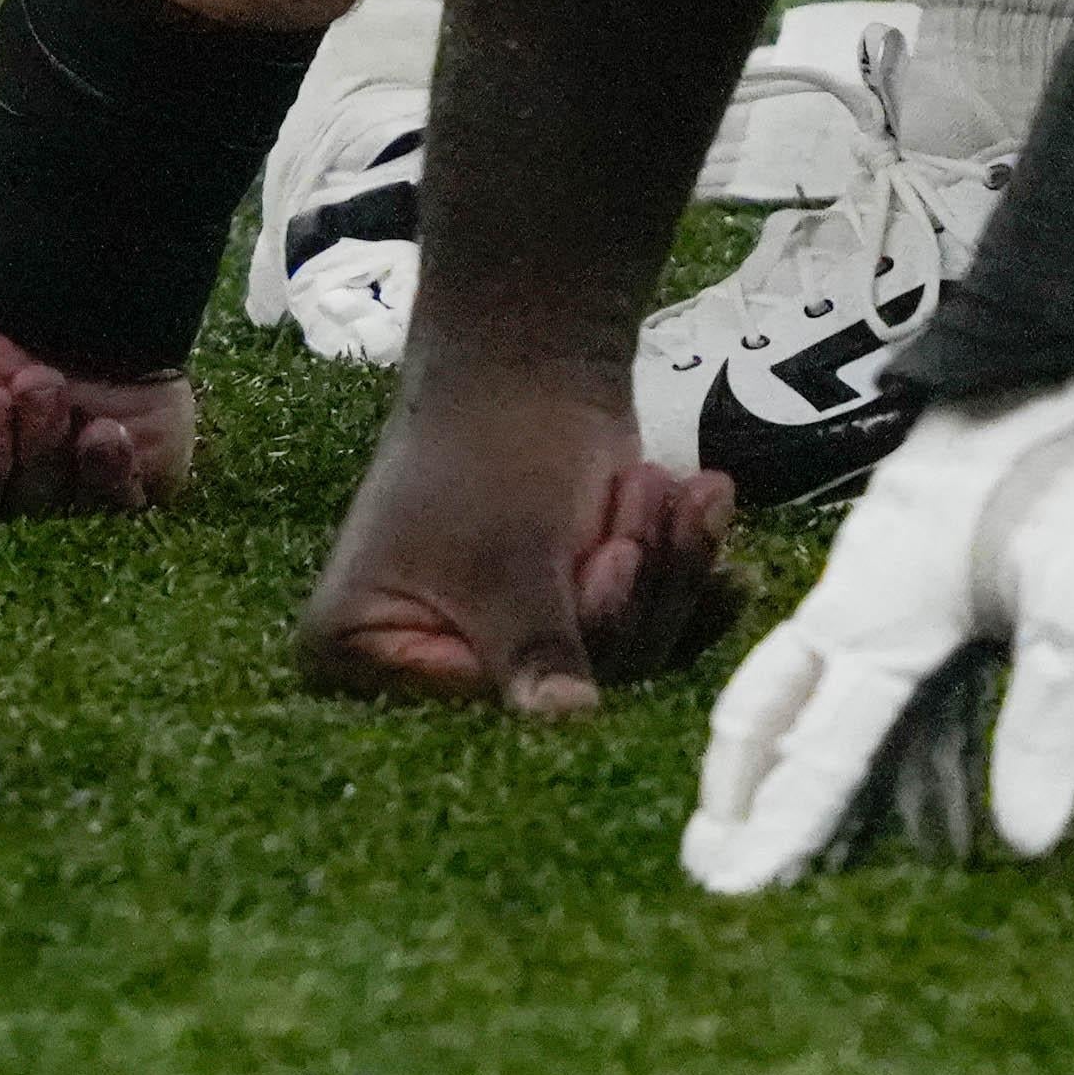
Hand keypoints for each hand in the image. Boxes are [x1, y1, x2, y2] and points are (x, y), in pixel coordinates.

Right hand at [291, 364, 732, 716]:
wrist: (533, 352)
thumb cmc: (488, 445)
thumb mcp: (508, 557)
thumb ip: (537, 647)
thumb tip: (567, 722)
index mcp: (363, 654)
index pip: (477, 703)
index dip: (565, 647)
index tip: (618, 560)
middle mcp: (422, 662)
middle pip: (558, 684)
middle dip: (630, 597)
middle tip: (642, 501)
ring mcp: (499, 640)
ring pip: (615, 658)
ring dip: (667, 571)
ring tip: (680, 489)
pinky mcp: (562, 614)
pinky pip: (640, 629)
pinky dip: (683, 575)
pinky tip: (710, 528)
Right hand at [678, 360, 1073, 889]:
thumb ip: (1052, 724)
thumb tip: (1027, 843)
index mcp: (888, 620)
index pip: (819, 753)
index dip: (779, 833)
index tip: (731, 894)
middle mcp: (861, 601)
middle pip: (770, 713)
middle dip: (737, 793)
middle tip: (707, 864)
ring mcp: (877, 572)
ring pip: (797, 679)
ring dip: (770, 753)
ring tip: (748, 811)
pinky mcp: (906, 553)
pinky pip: (845, 653)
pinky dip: (831, 713)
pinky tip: (855, 737)